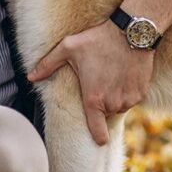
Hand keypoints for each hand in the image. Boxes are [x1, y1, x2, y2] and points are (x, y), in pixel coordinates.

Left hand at [27, 19, 153, 145]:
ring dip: (115, 98)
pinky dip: (127, 91)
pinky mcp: (141, 93)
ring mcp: (129, 99)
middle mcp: (112, 103)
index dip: (97, 137)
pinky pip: (131, 99)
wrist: (131, 32)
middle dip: (101, 103)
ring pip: (119, 106)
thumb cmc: (98, 39)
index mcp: (93, 98)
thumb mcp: (69, 48)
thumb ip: (47, 65)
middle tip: (98, 82)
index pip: (96, 130)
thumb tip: (30, 77)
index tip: (98, 140)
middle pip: (105, 113)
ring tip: (110, 75)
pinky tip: (123, 75)